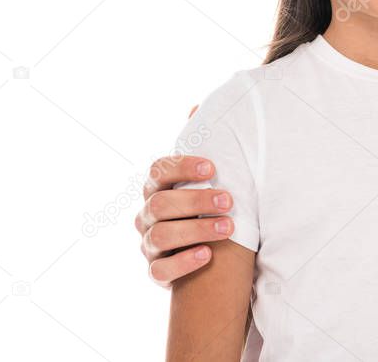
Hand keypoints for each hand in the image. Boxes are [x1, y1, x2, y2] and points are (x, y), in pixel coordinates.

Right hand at [137, 106, 236, 287]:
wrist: (208, 249)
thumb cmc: (206, 203)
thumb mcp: (204, 175)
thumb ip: (202, 144)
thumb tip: (196, 106)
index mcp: (157, 186)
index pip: (158, 170)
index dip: (182, 166)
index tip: (212, 167)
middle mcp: (147, 214)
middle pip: (160, 204)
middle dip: (196, 200)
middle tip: (230, 199)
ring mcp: (148, 244)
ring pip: (161, 236)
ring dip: (196, 229)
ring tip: (229, 227)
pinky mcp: (156, 271)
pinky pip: (159, 271)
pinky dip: (183, 263)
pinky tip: (207, 255)